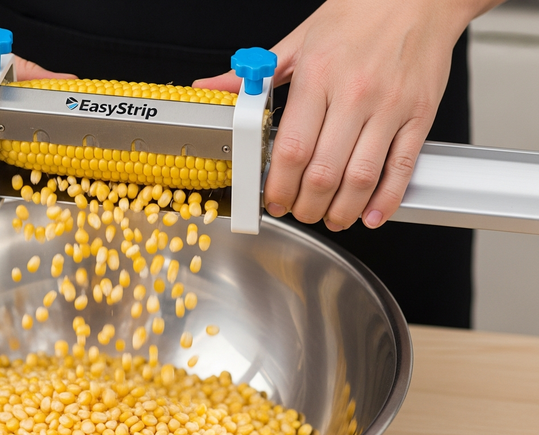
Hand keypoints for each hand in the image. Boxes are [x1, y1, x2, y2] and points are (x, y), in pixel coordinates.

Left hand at [195, 0, 499, 229]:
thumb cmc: (359, 14)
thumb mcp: (298, 40)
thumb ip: (254, 74)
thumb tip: (211, 87)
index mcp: (317, 76)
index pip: (291, 149)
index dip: (278, 186)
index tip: (272, 199)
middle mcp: (354, 94)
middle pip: (323, 172)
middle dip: (306, 205)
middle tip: (299, 212)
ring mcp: (390, 107)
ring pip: (361, 178)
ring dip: (341, 211)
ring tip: (330, 218)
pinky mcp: (420, 115)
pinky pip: (402, 168)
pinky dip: (386, 200)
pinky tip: (370, 214)